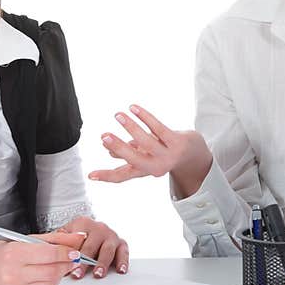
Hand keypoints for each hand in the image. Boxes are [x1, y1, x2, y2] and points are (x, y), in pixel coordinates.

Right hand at [0, 231, 85, 284]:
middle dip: (66, 265)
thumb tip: (74, 238)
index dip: (66, 252)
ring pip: (49, 284)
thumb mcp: (22, 240)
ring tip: (55, 266)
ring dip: (58, 275)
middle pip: (52, 271)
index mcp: (14, 254)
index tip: (74, 251)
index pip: (49, 254)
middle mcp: (12, 274)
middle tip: (71, 259)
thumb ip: (51, 238)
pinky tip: (42, 277)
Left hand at [54, 217, 128, 279]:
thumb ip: (58, 241)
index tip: (68, 263)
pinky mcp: (121, 243)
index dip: (73, 253)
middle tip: (79, 273)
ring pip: (108, 249)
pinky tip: (120, 269)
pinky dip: (123, 261)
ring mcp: (111, 235)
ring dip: (102, 263)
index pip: (78, 239)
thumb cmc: (75, 234)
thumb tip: (49, 252)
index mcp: (83, 223)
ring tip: (97, 273)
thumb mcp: (64, 233)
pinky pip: (124, 252)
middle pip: (92, 245)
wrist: (88, 228)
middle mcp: (99, 228)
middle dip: (85, 261)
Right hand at [87, 104, 212, 197]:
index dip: (106, 176)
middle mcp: (155, 166)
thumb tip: (109, 151)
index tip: (90, 175)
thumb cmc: (165, 153)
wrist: (194, 154)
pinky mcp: (176, 141)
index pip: (122, 176)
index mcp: (144, 171)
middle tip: (104, 137)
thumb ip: (128, 154)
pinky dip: (145, 117)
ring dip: (130, 127)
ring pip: (146, 141)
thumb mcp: (146, 156)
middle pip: (134, 159)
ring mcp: (167, 155)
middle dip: (118, 148)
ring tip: (118, 115)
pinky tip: (134, 108)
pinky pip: (158, 128)